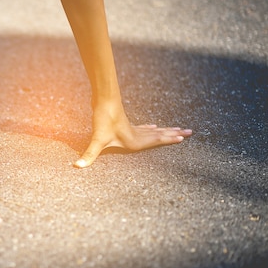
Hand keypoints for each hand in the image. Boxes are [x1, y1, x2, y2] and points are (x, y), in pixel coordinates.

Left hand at [74, 103, 192, 167]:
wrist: (102, 100)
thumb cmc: (102, 120)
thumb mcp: (96, 139)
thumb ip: (89, 154)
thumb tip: (77, 166)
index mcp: (134, 140)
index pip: (156, 141)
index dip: (169, 140)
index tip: (183, 138)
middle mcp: (136, 134)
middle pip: (159, 134)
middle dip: (174, 134)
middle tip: (190, 132)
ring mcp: (132, 128)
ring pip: (153, 130)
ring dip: (165, 130)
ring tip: (179, 129)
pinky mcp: (126, 123)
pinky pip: (143, 128)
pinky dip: (151, 128)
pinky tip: (154, 127)